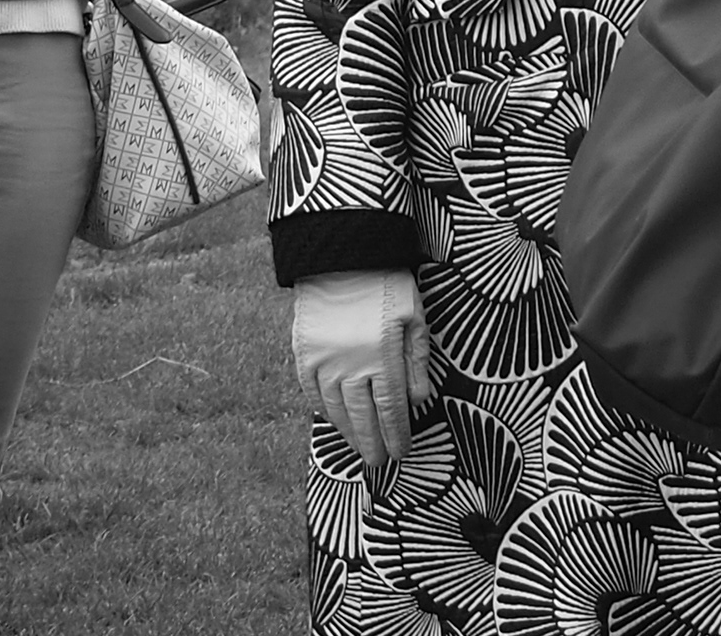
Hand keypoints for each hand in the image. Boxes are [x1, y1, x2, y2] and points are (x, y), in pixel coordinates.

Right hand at [289, 269, 429, 488]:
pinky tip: (332, 421)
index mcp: (382, 357)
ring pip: (335, 409)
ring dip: (348, 432)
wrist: (342, 257)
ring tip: (359, 448)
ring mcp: (323, 362)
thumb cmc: (388, 284)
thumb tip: (417, 403)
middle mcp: (350, 366)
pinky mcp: (303, 354)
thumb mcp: (414, 317)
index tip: (402, 452)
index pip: (391, 408)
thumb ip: (416, 361)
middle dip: (372, 443)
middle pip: (362, 416)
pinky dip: (322, 410)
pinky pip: (311, 392)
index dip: (397, 434)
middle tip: (379, 463)